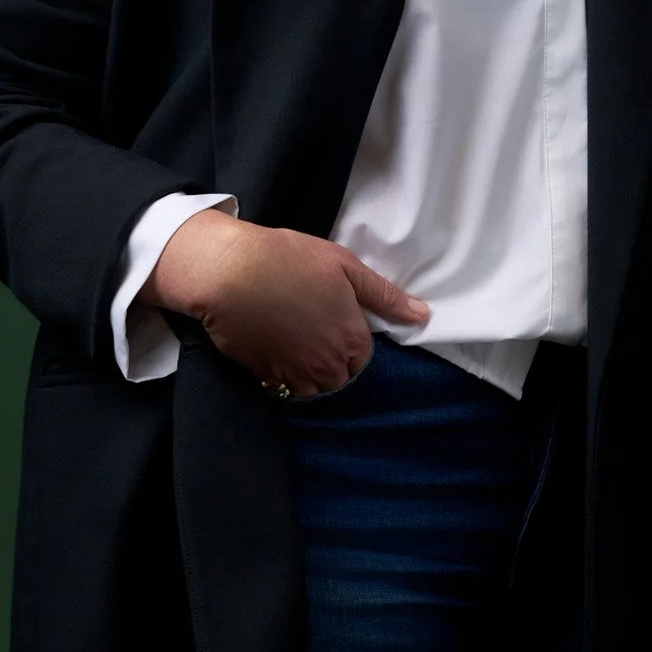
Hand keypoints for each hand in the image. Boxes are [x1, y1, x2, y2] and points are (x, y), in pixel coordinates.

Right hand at [144, 210, 429, 395]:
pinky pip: (280, 386)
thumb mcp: (344, 266)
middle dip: (334, 365)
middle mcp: (326, 366)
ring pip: (311, 391)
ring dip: (309, 376)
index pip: (364, 361)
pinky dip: (281, 375)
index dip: (353, 344)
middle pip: (340, 381)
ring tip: (296, 345)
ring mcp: (293, 374)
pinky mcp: (262, 375)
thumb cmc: (289, 260)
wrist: (229, 272)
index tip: (338, 325)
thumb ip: (384, 296)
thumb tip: (422, 315)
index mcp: (350, 339)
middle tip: (316, 334)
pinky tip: (273, 347)